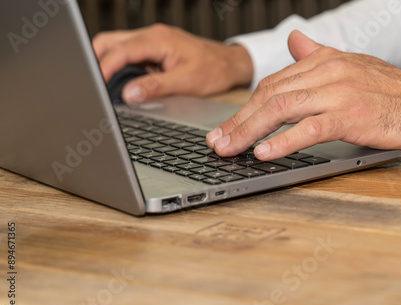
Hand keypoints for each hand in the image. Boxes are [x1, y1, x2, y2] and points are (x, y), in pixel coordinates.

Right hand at [93, 24, 252, 103]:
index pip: (120, 50)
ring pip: (116, 45)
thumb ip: (156, 87)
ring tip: (103, 84)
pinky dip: (119, 65)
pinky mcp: (154, 49)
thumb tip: (129, 94)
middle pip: (110, 42)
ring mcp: (152, 41)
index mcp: (158, 39)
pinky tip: (119, 80)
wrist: (230, 64)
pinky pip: (128, 53)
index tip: (94, 84)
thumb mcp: (186, 83)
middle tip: (93, 85)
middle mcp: (152, 35)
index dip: (104, 67)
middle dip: (97, 60)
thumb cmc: (214, 70)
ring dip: (107, 62)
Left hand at [206, 30, 400, 159]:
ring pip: (282, 110)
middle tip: (217, 141)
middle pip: (269, 96)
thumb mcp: (349, 66)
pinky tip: (264, 152)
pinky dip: (284, 141)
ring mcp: (338, 92)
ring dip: (250, 131)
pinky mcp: (351, 115)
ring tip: (230, 149)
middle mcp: (326, 72)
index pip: (272, 84)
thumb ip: (316, 55)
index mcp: (322, 62)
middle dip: (238, 121)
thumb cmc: (388, 90)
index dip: (245, 107)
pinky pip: (309, 128)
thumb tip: (294, 41)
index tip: (227, 126)